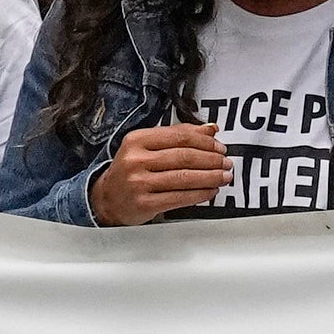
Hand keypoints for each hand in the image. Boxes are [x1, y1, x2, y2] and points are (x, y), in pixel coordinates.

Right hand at [92, 122, 232, 223]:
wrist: (107, 198)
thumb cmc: (131, 170)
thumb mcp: (148, 147)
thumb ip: (178, 136)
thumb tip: (210, 129)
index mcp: (138, 140)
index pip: (179, 137)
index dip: (204, 142)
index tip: (219, 147)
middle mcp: (136, 160)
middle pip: (184, 157)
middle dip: (211, 160)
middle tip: (226, 163)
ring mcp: (139, 182)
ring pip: (184, 177)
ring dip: (210, 177)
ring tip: (224, 176)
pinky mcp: (144, 204)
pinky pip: (179, 197)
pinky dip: (200, 194)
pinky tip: (210, 191)